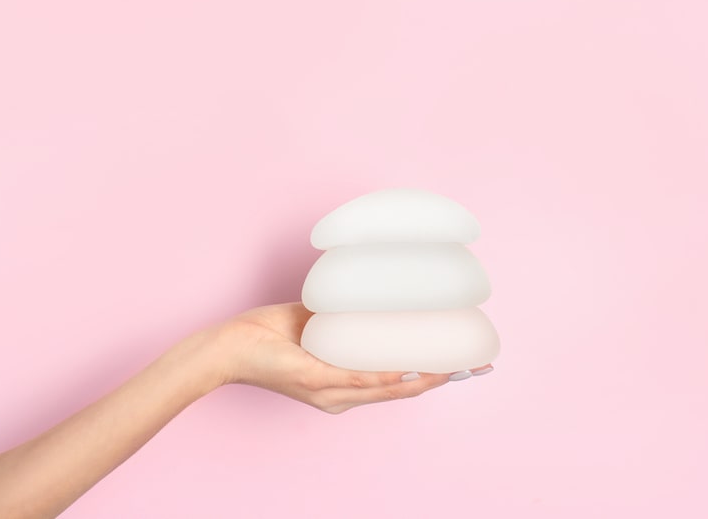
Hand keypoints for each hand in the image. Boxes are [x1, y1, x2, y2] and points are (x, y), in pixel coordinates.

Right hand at [207, 302, 487, 413]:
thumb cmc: (268, 365)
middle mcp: (349, 376)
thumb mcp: (314, 376)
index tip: (465, 369)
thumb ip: (354, 378)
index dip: (435, 378)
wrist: (233, 344)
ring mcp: (340, 353)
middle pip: (403, 372)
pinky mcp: (331, 330)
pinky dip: (391, 326)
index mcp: (346, 393)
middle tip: (474, 357)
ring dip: (420, 346)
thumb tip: (398, 374)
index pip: (402, 386)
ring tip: (450, 336)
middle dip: (440, 367)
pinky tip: (407, 314)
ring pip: (389, 351)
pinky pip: (366, 329)